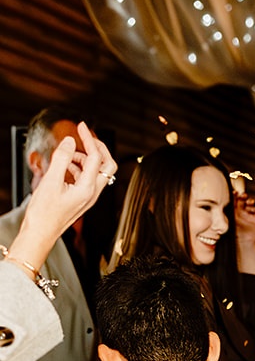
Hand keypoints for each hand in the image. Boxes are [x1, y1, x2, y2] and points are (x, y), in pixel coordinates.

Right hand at [12, 124, 116, 273]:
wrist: (40, 234)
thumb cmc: (44, 213)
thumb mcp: (50, 181)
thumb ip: (62, 159)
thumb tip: (70, 141)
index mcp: (88, 188)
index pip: (96, 157)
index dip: (89, 138)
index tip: (80, 126)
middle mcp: (93, 193)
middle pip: (107, 164)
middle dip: (98, 147)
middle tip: (84, 136)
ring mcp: (89, 196)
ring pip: (98, 171)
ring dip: (86, 158)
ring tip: (68, 155)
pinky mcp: (82, 198)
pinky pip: (88, 178)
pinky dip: (79, 168)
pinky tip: (65, 166)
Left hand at [233, 191, 254, 240]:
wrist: (243, 241)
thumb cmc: (234, 231)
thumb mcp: (231, 219)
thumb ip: (231, 209)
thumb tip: (228, 199)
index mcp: (233, 211)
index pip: (234, 201)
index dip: (235, 195)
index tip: (235, 192)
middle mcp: (241, 212)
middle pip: (243, 200)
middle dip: (243, 196)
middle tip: (243, 196)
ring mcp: (248, 214)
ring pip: (250, 204)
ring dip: (250, 202)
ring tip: (250, 203)